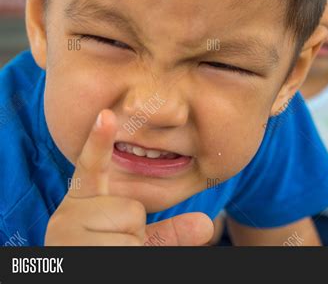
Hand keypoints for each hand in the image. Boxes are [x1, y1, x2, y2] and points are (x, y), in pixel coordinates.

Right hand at [45, 109, 212, 245]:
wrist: (81, 281)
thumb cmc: (109, 256)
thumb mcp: (138, 243)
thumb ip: (170, 231)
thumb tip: (207, 225)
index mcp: (82, 203)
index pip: (91, 168)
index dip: (99, 140)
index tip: (107, 114)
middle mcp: (68, 214)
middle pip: (131, 207)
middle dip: (133, 229)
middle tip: (112, 245)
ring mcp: (67, 233)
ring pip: (130, 226)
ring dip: (128, 247)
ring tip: (106, 254)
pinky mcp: (74, 249)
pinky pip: (127, 247)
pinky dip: (127, 258)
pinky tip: (104, 259)